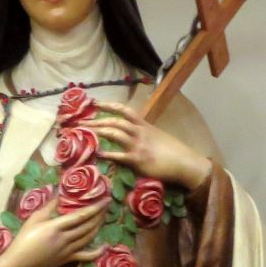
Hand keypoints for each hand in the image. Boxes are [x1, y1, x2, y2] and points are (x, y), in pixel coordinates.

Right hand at [0, 196, 106, 266]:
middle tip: (107, 206)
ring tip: (104, 218)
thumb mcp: (33, 219)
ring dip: (98, 227)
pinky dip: (97, 252)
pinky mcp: (67, 260)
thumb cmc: (23, 239)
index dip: (95, 207)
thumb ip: (48, 207)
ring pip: (88, 238)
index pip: (81, 215)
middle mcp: (65, 239)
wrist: (18, 264)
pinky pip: (85, 256)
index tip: (105, 200)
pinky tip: (105, 247)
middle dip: (99, 215)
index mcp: (56, 227)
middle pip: (88, 226)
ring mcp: (67, 251)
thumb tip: (60, 193)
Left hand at [90, 101, 212, 189]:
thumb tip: (133, 135)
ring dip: (99, 132)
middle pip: (115, 121)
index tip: (96, 103)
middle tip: (81, 122)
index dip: (109, 106)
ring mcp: (138, 146)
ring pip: (115, 133)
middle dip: (97, 120)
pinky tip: (97, 154)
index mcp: (144, 126)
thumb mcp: (158, 137)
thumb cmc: (173, 151)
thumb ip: (144, 134)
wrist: (185, 163)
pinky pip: (119, 155)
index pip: (125, 110)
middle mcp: (140, 133)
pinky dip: (107, 154)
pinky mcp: (138, 160)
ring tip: (84, 133)